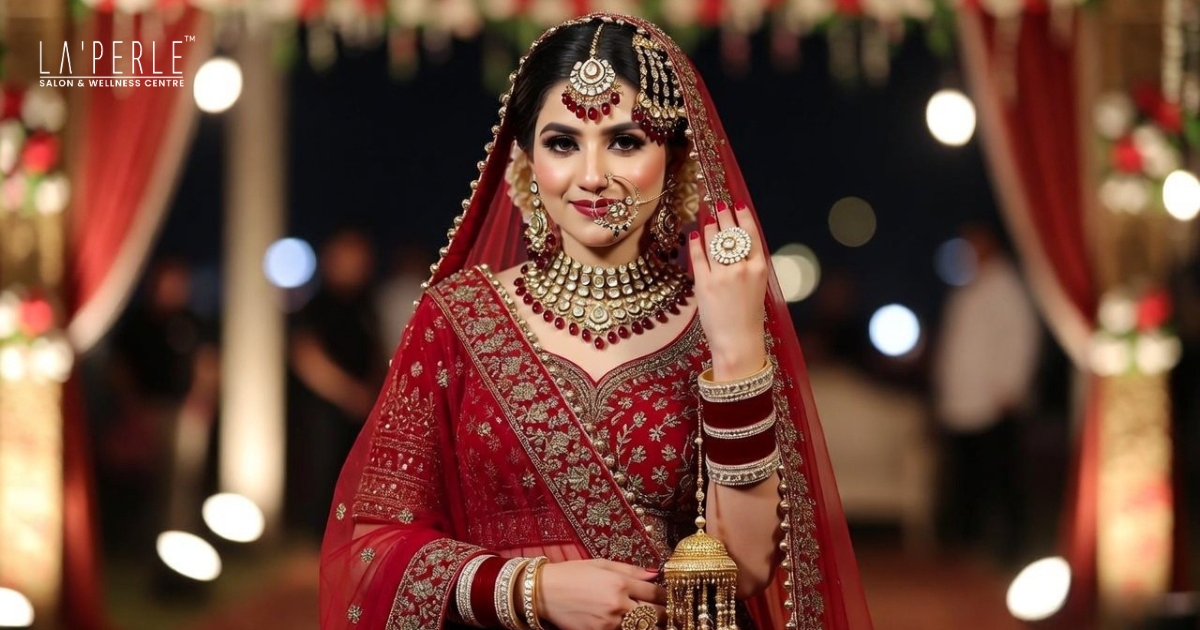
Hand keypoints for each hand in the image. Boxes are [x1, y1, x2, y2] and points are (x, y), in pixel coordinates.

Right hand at [538, 559, 665, 629]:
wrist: (544, 593)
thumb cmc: (572, 574)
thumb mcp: (601, 564)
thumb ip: (631, 570)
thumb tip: (655, 574)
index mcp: (620, 583)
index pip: (655, 593)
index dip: (666, 596)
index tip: (670, 597)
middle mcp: (617, 605)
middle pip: (655, 615)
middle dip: (664, 614)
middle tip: (669, 613)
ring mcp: (609, 623)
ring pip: (641, 628)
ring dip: (649, 624)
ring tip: (653, 620)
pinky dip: (631, 629)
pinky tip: (631, 624)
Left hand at [688, 200, 768, 379]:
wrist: (738, 342)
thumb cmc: (748, 316)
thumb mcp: (757, 287)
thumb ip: (749, 265)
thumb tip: (735, 243)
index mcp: (760, 268)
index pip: (751, 233)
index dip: (743, 216)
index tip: (737, 204)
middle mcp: (742, 268)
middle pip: (731, 233)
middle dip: (724, 215)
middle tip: (718, 203)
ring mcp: (722, 275)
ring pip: (713, 241)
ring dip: (709, 226)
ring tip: (707, 217)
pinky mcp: (704, 283)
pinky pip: (698, 256)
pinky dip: (695, 242)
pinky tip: (694, 235)